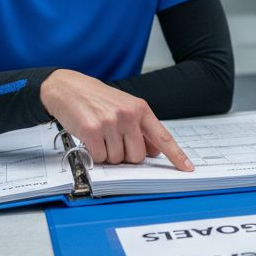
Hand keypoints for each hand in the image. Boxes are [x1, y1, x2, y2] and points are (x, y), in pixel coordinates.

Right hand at [39, 69, 192, 170]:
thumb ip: (141, 128)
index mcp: (140, 109)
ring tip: (100, 136)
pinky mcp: (91, 131)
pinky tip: (90, 139)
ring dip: (108, 154)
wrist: (67, 87)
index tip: (187, 168)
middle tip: (113, 141)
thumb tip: (155, 151)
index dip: (176, 155)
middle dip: (125, 156)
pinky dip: (95, 154)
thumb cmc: (96, 98)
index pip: (163, 137)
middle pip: (137, 156)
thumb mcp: (124, 107)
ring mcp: (110, 123)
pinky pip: (100, 158)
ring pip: (117, 159)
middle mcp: (128, 115)